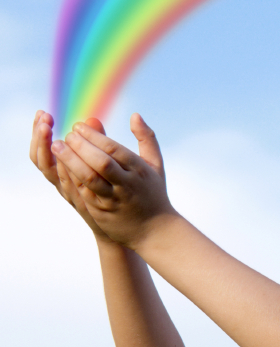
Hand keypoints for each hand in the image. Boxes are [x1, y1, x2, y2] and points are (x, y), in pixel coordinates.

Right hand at [30, 110, 114, 241]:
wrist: (120, 224)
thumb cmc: (112, 190)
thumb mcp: (104, 163)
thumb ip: (97, 142)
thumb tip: (93, 117)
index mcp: (64, 169)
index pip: (42, 146)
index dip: (39, 130)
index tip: (41, 113)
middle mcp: (62, 180)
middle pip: (39, 156)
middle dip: (39, 136)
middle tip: (43, 118)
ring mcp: (68, 191)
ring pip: (47, 169)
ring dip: (45, 149)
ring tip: (45, 129)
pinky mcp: (78, 201)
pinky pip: (64, 184)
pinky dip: (60, 170)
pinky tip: (60, 156)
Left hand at [51, 113, 177, 249]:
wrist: (156, 231)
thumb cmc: (154, 194)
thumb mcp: (156, 165)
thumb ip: (146, 138)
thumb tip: (135, 115)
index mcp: (139, 170)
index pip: (114, 149)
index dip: (94, 136)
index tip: (77, 126)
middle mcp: (127, 185)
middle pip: (101, 163)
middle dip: (81, 146)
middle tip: (66, 135)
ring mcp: (114, 200)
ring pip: (89, 179)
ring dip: (71, 161)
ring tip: (56, 146)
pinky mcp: (103, 213)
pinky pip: (84, 194)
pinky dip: (71, 179)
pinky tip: (61, 167)